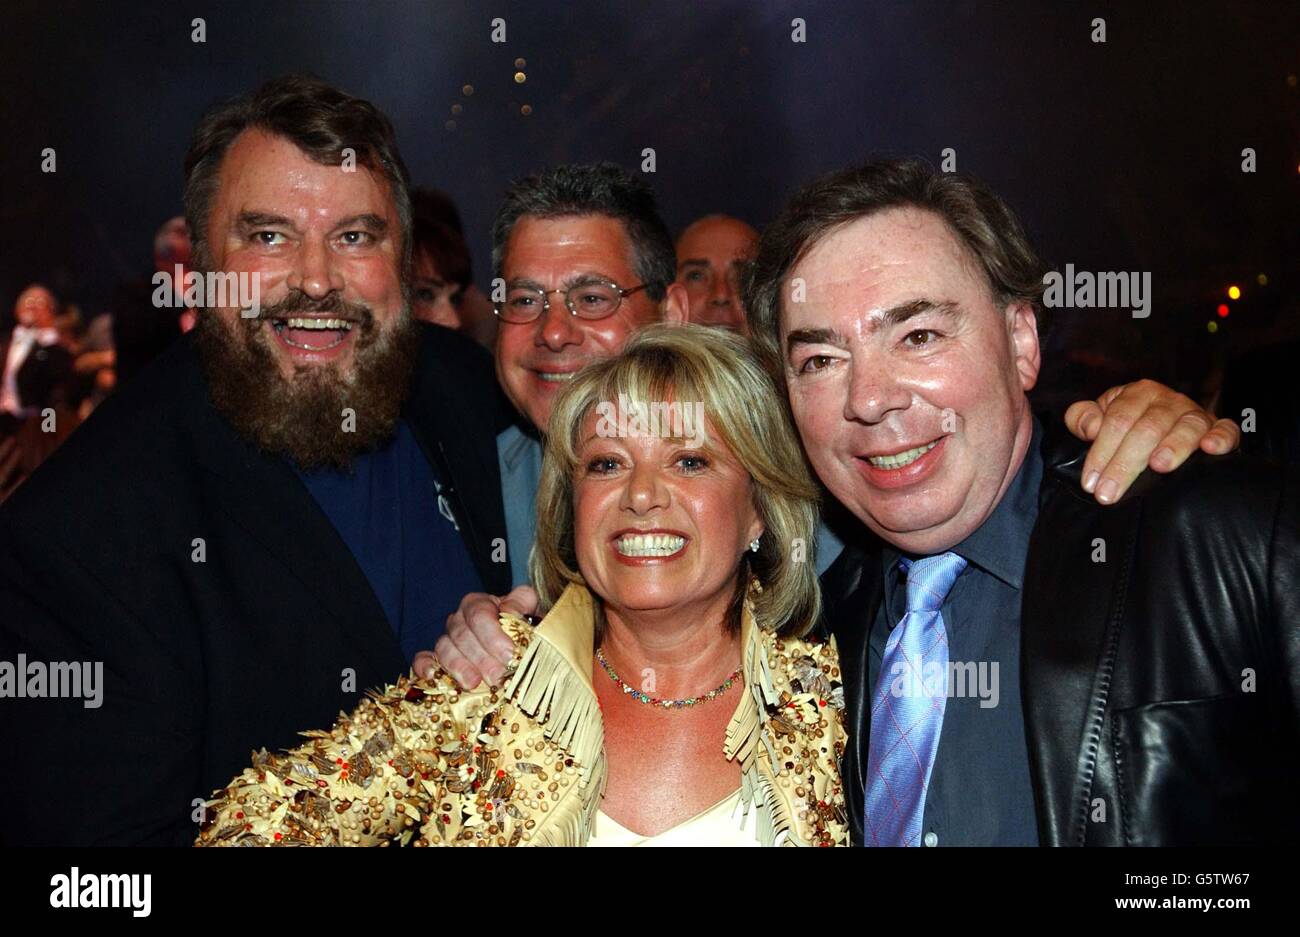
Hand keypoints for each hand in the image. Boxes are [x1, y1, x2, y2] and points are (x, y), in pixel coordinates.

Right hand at [413, 585, 538, 689]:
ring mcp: (447, 639)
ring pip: (444, 647)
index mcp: (482, 603)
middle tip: (499, 678)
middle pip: (462, 634)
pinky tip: (433, 676)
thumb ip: (523, 605)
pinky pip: (424, 659)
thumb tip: (510, 611)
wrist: (523, 652)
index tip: (509, 655)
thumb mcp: (532, 613)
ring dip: (458, 666)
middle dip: (481, 658)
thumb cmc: (528, 632)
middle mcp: (461, 618)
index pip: (479, 613)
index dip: (493, 635)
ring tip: (474, 684)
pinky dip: (425, 666)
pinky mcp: (438, 659)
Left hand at [1065, 379, 1239, 504]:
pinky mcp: (1219, 427)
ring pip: (1186, 427)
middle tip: (1109, 494)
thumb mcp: (1098, 418)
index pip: (1117, 421)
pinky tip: (1210, 449)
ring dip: (1173, 446)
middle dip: (1125, 464)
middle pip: (1147, 429)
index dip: (1101, 452)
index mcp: (1137, 393)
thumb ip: (1082, 419)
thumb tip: (1090, 427)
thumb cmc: (1125, 425)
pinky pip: (1226, 429)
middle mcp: (1168, 400)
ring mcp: (1195, 413)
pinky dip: (1221, 437)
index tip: (1091, 483)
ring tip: (1158, 467)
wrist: (1161, 424)